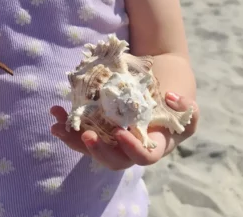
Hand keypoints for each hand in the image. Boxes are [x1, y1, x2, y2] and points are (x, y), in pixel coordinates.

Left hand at [50, 93, 198, 170]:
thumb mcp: (187, 101)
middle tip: (85, 135)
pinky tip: (56, 114)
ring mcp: (113, 138)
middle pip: (114, 160)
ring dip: (73, 139)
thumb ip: (186, 106)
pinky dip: (68, 125)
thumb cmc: (174, 95)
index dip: (132, 149)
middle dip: (97, 150)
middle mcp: (132, 147)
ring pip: (92, 147)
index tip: (120, 133)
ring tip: (57, 126)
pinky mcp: (100, 126)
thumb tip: (170, 98)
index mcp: (155, 145)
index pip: (144, 157)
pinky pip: (83, 131)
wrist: (160, 83)